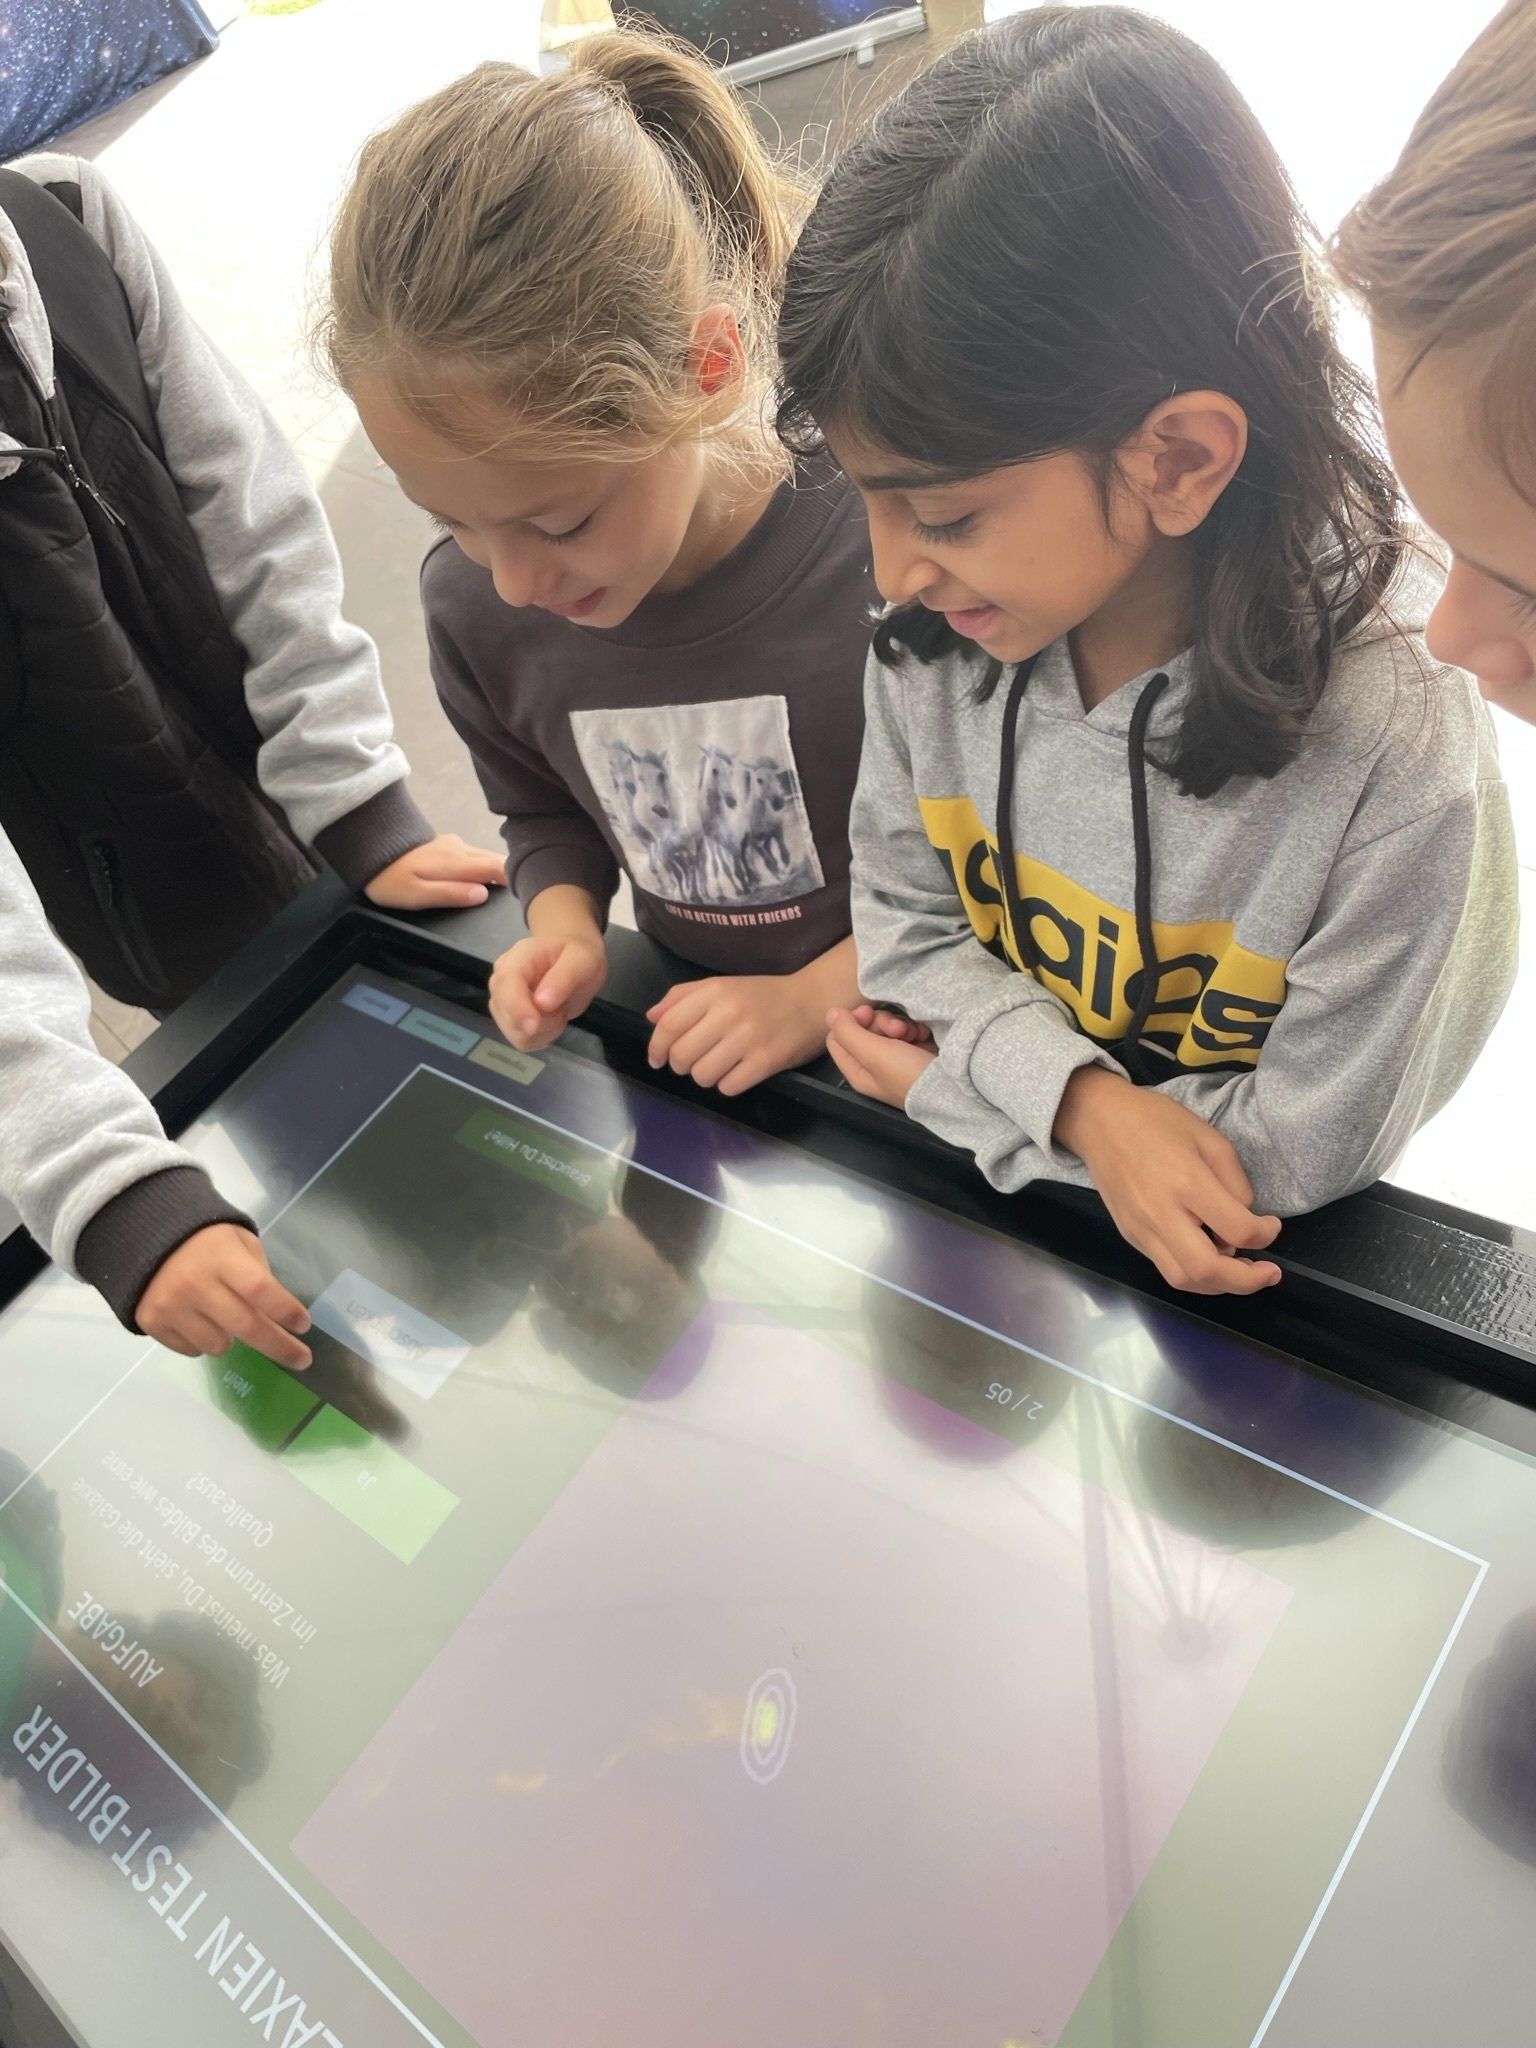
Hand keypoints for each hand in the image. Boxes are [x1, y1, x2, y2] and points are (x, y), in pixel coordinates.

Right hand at [135, 1225, 311, 1367]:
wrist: (146, 1237)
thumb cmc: (205, 1240)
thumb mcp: (239, 1241)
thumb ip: (259, 1274)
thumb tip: (277, 1316)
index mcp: (221, 1256)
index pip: (260, 1290)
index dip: (285, 1311)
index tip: (304, 1326)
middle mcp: (195, 1284)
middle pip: (246, 1326)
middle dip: (280, 1347)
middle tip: (303, 1359)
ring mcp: (171, 1306)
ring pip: (219, 1346)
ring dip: (232, 1338)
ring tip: (223, 1315)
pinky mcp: (152, 1323)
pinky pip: (192, 1350)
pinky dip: (202, 1341)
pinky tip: (197, 1318)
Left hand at [363, 833, 506, 909]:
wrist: (365, 847)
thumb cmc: (390, 878)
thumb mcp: (416, 894)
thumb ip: (450, 894)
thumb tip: (483, 894)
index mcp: (457, 862)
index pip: (498, 868)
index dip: (515, 880)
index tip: (524, 895)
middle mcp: (460, 849)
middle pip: (495, 860)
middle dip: (509, 874)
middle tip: (519, 894)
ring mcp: (452, 843)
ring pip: (484, 856)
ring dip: (495, 869)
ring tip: (502, 887)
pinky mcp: (443, 843)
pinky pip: (472, 854)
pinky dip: (482, 864)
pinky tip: (477, 875)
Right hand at [489, 932, 607, 1051]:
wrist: (573, 960)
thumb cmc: (578, 955)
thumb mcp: (583, 959)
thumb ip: (564, 978)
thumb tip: (542, 1003)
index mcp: (517, 959)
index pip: (505, 985)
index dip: (516, 1008)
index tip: (534, 1026)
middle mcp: (502, 981)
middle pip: (507, 1014)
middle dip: (541, 1021)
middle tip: (562, 1004)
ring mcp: (503, 1002)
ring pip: (516, 1033)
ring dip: (545, 1030)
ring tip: (558, 1009)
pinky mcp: (510, 1020)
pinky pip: (523, 1041)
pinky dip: (543, 1037)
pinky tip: (553, 1020)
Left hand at [645, 971, 827, 1095]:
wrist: (811, 1001)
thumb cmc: (763, 995)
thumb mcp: (722, 985)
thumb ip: (683, 996)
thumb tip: (652, 1017)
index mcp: (715, 992)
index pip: (669, 1025)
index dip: (656, 1047)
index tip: (657, 1059)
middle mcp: (729, 1013)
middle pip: (682, 1054)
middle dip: (680, 1066)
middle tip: (690, 1063)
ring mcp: (749, 1039)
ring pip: (702, 1075)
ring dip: (704, 1076)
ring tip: (717, 1066)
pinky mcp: (766, 1061)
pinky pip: (728, 1086)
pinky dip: (727, 1084)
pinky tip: (737, 1072)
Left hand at [826, 1006, 936, 1105]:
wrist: (954, 1086)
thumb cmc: (908, 1073)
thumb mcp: (873, 1054)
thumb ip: (848, 1032)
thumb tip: (830, 1013)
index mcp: (857, 1070)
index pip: (837, 1037)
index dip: (850, 1022)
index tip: (866, 1015)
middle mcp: (874, 1064)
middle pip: (863, 1028)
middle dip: (880, 1023)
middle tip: (897, 1029)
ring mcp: (896, 1056)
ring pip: (885, 1026)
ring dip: (899, 1024)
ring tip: (914, 1034)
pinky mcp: (915, 1050)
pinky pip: (907, 1029)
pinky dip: (914, 1028)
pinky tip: (924, 1035)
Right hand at [1055, 1067, 1281, 1295]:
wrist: (1099, 1121)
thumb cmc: (1157, 1120)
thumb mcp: (1210, 1138)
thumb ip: (1235, 1182)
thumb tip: (1244, 1219)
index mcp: (1186, 1181)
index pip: (1236, 1229)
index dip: (1265, 1235)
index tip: (1271, 1225)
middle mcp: (1161, 1213)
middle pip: (1207, 1270)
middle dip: (1246, 1281)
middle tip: (1268, 1273)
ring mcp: (1141, 1229)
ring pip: (1183, 1280)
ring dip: (1219, 1285)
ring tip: (1240, 1271)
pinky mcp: (1131, 1236)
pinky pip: (1166, 1268)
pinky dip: (1196, 1274)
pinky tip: (1210, 1258)